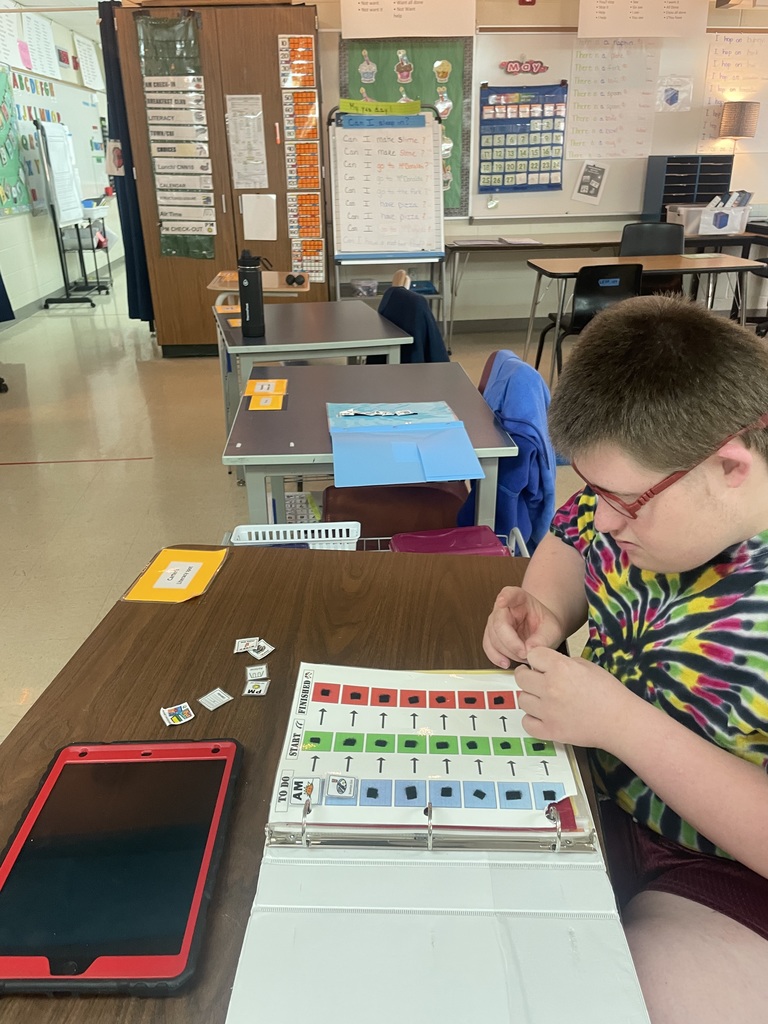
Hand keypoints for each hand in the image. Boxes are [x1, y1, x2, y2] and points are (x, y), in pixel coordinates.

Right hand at [483, 587, 563, 667]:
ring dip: (507, 652)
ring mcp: (495, 622)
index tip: (503, 601)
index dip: (505, 597)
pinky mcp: (492, 636)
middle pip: (498, 623)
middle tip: (525, 653)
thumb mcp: (552, 629)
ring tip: (523, 657)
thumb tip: (530, 649)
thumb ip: (544, 638)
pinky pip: (488, 647)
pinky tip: (506, 662)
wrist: (542, 632)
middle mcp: (503, 608)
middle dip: (511, 643)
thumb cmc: (545, 625)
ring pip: (492, 638)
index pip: (509, 593)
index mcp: (519, 598)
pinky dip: (496, 657)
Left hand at [515, 647, 636, 748]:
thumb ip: (562, 663)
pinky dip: (532, 719)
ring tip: (544, 699)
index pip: (532, 655)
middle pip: (521, 677)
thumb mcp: (586, 666)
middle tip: (536, 679)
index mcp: (561, 668)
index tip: (541, 664)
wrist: (620, 721)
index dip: (537, 659)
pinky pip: (526, 722)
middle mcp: (550, 688)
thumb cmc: (609, 693)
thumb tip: (545, 664)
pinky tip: (543, 715)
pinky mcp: (550, 731)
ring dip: (531, 698)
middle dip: (528, 676)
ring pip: (522, 700)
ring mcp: (548, 711)